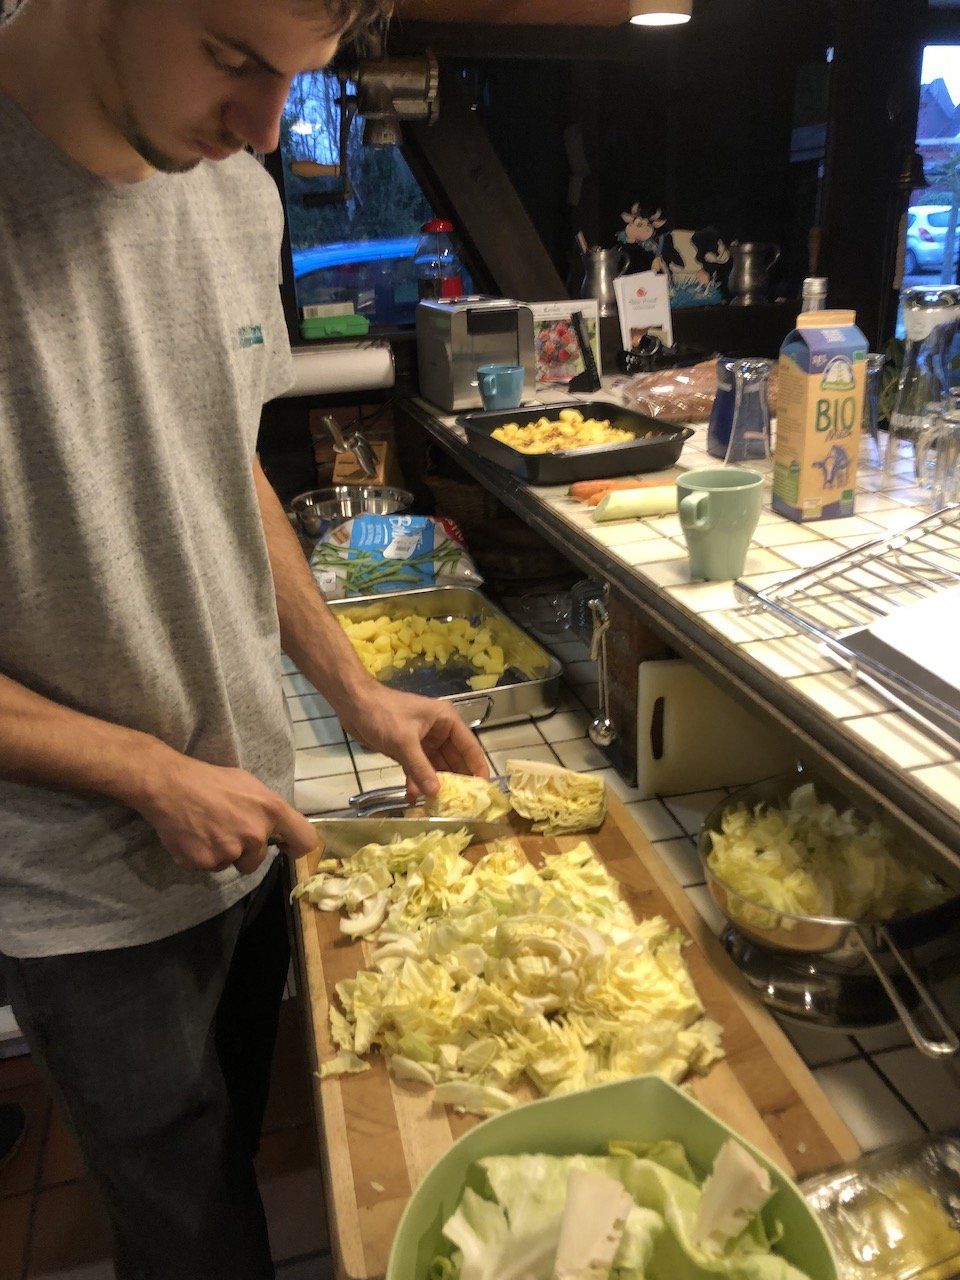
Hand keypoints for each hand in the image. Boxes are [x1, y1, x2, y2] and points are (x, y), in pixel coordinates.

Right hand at [130, 745, 317, 874]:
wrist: (169, 785)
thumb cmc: (211, 780)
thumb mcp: (250, 785)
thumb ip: (267, 810)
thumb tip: (277, 830)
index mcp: (272, 810)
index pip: (305, 841)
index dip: (296, 848)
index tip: (285, 848)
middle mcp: (255, 834)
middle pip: (258, 860)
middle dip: (245, 851)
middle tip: (226, 830)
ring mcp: (230, 851)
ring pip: (232, 864)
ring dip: (222, 854)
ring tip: (207, 830)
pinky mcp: (206, 862)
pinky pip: (209, 867)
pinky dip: (201, 856)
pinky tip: (193, 836)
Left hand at [339, 686, 487, 800]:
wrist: (352, 704)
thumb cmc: (382, 714)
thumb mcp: (404, 741)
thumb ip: (420, 768)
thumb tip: (436, 793)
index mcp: (446, 721)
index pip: (470, 747)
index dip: (477, 769)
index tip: (482, 792)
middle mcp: (439, 732)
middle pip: (455, 760)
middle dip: (456, 781)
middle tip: (462, 806)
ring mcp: (424, 742)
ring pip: (436, 768)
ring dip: (434, 785)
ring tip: (438, 807)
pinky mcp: (408, 750)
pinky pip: (418, 770)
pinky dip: (416, 783)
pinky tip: (413, 799)